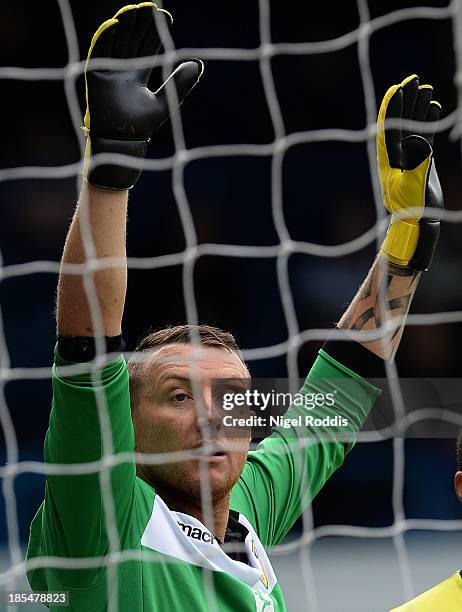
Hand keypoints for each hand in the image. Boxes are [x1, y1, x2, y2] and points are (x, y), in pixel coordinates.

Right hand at [83, 3, 203, 189]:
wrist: (123, 141)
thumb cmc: (142, 125)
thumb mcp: (165, 101)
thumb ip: (179, 84)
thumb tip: (197, 64)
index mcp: (138, 75)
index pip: (147, 47)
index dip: (155, 32)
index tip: (165, 18)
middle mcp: (123, 70)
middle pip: (132, 40)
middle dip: (140, 23)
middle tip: (150, 6)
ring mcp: (109, 71)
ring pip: (117, 42)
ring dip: (124, 25)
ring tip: (133, 9)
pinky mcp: (96, 76)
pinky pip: (99, 53)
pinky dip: (104, 38)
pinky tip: (113, 24)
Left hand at [377, 74, 442, 270]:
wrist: (416, 220)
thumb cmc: (409, 206)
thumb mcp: (409, 186)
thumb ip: (415, 165)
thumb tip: (422, 145)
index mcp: (388, 158)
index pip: (388, 127)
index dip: (393, 107)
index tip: (398, 88)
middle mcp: (396, 154)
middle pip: (400, 121)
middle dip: (406, 100)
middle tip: (414, 79)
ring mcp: (408, 156)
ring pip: (412, 125)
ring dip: (418, 107)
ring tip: (426, 88)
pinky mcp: (420, 160)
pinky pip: (423, 135)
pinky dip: (427, 121)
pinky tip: (434, 107)